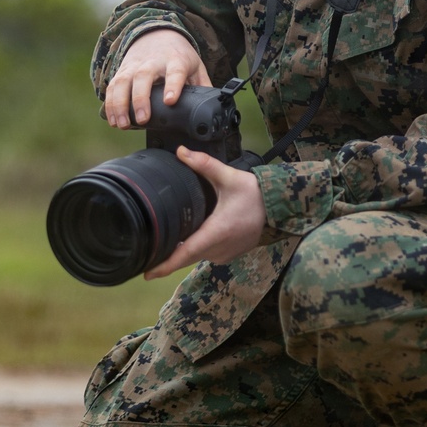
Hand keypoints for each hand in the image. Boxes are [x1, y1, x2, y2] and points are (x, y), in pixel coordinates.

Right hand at [105, 29, 210, 128]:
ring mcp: (134, 65)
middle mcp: (152, 62)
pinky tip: (112, 120)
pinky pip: (112, 87)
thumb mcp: (195, 66)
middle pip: (143, 77)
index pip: (175, 72)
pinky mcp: (122, 70)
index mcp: (175, 61)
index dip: (172, 86)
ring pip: (123, 83)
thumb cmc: (178, 55)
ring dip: (120, 105)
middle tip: (143, 119)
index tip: (170, 100)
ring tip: (122, 124)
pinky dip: (110, 104)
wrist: (157, 33)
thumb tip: (213, 107)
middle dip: (141, 99)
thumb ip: (203, 86)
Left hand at [144, 147, 266, 278]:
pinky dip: (198, 248)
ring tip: (164, 244)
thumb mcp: (229, 177)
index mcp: (216, 232)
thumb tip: (181, 152)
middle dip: (167, 258)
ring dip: (184, 250)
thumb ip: (204, 164)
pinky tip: (190, 238)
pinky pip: (208, 254)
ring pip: (197, 255)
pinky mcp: (230, 254)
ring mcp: (225, 254)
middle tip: (147, 255)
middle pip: (187, 256)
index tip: (147, 274)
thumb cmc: (255, 194)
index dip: (165, 265)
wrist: (278, 208)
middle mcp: (219, 248)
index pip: (185, 254)